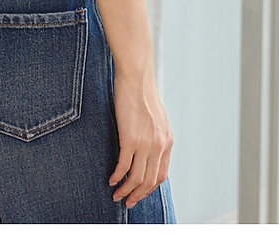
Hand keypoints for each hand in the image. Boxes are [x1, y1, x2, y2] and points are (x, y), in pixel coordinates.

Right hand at [109, 69, 172, 208]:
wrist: (136, 77)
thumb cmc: (143, 94)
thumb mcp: (156, 119)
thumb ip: (155, 136)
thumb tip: (148, 151)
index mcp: (167, 142)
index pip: (161, 175)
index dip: (148, 188)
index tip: (138, 193)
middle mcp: (159, 146)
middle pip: (149, 181)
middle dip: (137, 195)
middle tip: (127, 202)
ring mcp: (145, 143)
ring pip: (136, 178)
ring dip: (126, 190)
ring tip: (116, 195)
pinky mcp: (130, 138)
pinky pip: (124, 166)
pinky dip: (117, 176)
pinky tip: (111, 179)